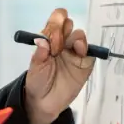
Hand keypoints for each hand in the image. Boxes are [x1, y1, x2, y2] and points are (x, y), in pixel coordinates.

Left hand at [23, 8, 94, 123]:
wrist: (45, 102)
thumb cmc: (38, 81)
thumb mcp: (35, 68)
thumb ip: (39, 54)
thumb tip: (42, 40)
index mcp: (49, 40)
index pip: (55, 22)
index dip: (54, 24)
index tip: (49, 39)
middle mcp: (63, 43)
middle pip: (68, 24)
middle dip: (62, 30)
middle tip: (56, 47)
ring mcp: (75, 52)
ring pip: (78, 34)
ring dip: (73, 38)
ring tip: (65, 51)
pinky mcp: (85, 62)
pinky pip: (89, 50)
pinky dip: (85, 47)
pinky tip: (80, 51)